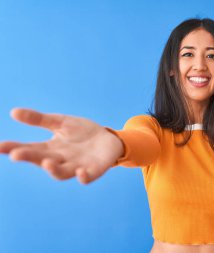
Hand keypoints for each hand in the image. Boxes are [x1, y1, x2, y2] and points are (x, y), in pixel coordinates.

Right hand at [0, 108, 123, 183]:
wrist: (109, 139)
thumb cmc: (82, 132)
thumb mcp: (60, 122)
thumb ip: (39, 120)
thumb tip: (13, 112)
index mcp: (51, 149)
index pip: (30, 149)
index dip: (15, 148)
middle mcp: (61, 160)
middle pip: (42, 161)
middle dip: (30, 157)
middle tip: (16, 154)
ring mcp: (77, 167)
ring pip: (62, 173)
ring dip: (54, 169)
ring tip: (47, 163)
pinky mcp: (94, 170)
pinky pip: (87, 177)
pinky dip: (83, 176)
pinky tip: (80, 172)